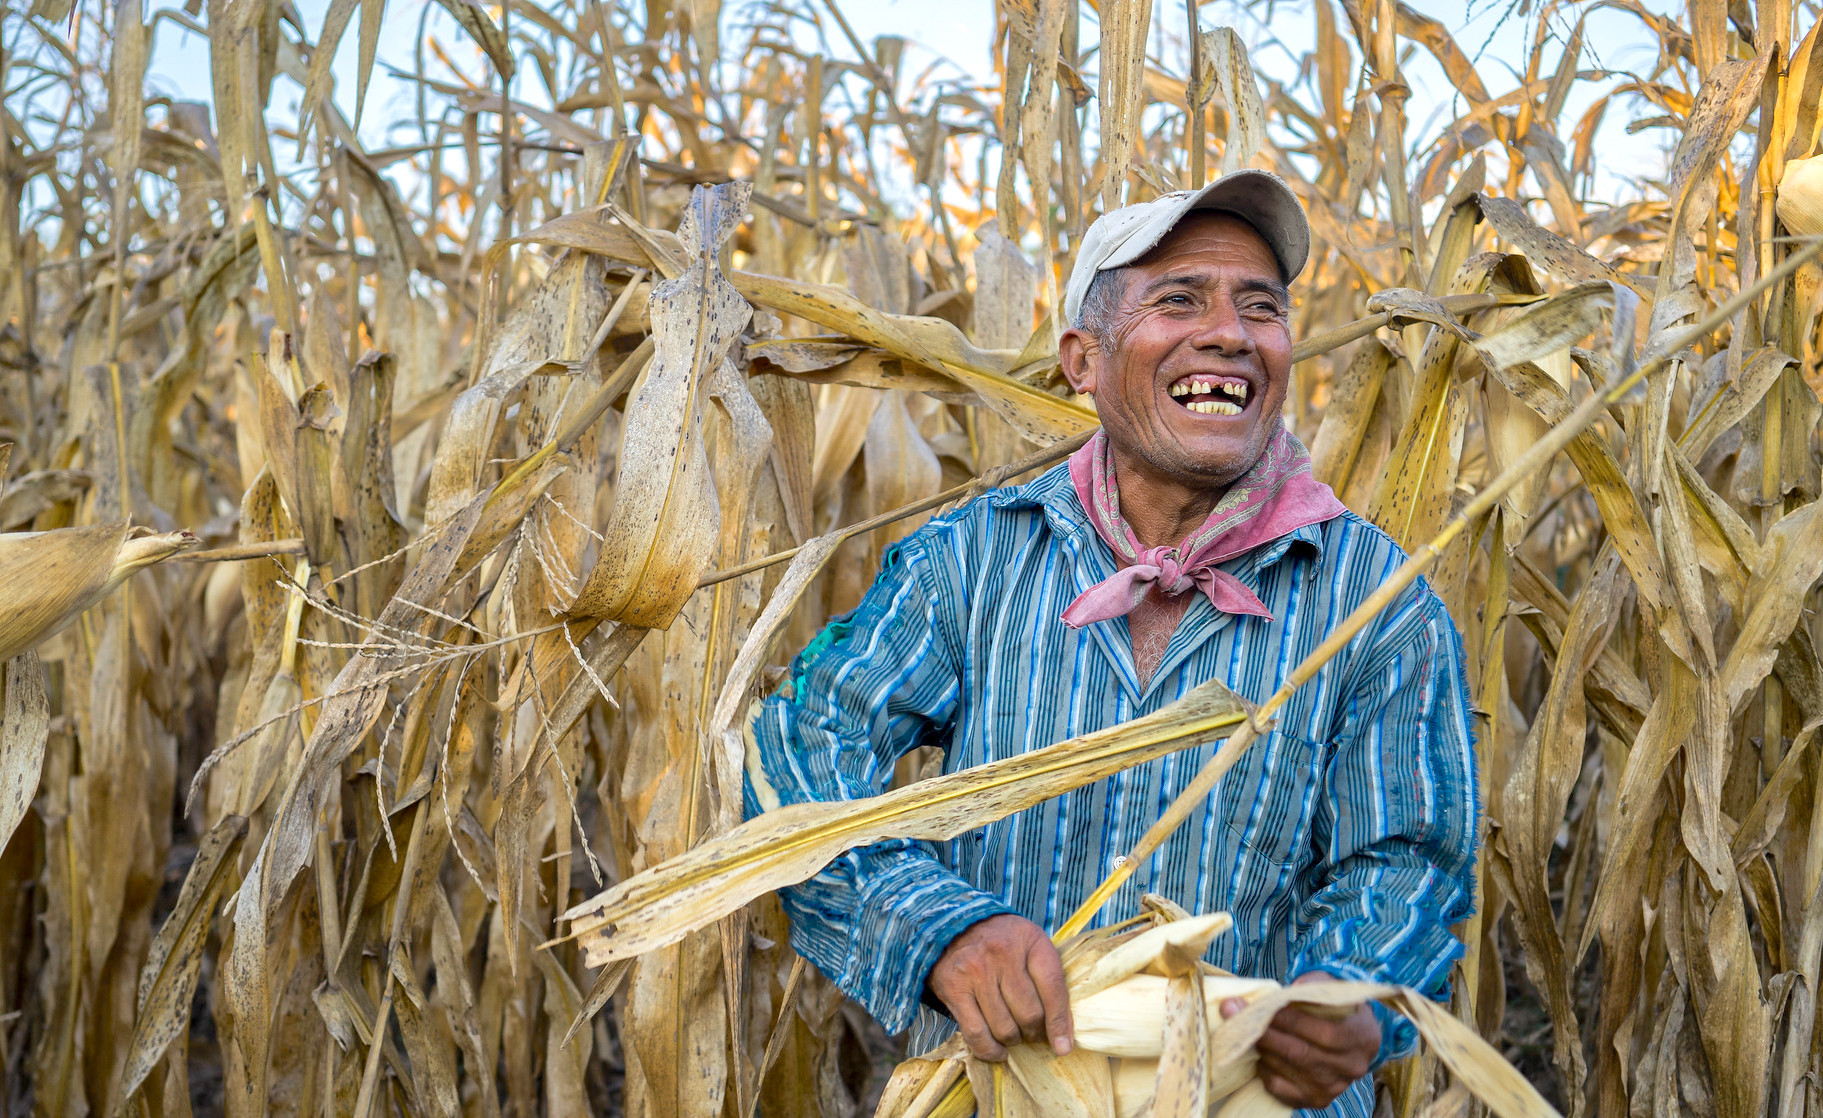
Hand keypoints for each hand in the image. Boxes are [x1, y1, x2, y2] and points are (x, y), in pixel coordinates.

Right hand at [926, 914, 1073, 1060]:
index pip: (1053, 989)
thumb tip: (1063, 1036)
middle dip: (1035, 1034)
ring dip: (1013, 1041)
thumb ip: (1050, 980)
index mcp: (1030, 940)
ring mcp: (975, 971)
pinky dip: (990, 1050)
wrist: (955, 926)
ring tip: (1014, 1036)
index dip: (1060, 1023)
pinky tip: (998, 1051)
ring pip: (1004, 1028)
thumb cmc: (1002, 941)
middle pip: (1029, 1014)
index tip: (1063, 1046)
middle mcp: (1002, 953)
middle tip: (1033, 1034)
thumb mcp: (1032, 945)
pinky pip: (976, 1033)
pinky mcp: (953, 988)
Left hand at [1221, 971, 1379, 1108]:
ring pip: (1289, 1070)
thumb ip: (1308, 987)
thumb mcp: (1331, 988)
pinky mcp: (1316, 1100)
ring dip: (1262, 1049)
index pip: (1326, 1034)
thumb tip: (1273, 994)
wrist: (1350, 1035)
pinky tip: (1261, 1055)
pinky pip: (1282, 1090)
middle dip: (1267, 1032)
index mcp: (1363, 1037)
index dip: (1292, 1020)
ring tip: (1245, 1031)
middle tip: (1238, 1014)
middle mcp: (1352, 1067)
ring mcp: (1335, 1088)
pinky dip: (1265, 1071)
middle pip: (1302, 1054)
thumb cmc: (1335, 1006)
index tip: (1265, 1005)